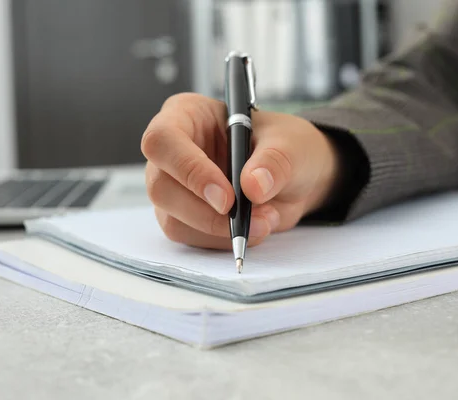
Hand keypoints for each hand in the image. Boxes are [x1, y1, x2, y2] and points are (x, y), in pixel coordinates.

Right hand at [141, 93, 339, 249]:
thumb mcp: (290, 143)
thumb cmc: (284, 147)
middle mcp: (172, 151)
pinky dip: (222, 241)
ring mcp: (173, 187)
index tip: (226, 197)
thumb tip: (253, 185)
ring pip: (173, 219)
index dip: (189, 170)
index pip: (163, 140)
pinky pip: (190, 238)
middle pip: (161, 186)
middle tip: (248, 218)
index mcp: (186, 115)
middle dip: (205, 211)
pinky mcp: (183, 217)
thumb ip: (274, 161)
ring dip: (220, 230)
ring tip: (264, 220)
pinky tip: (252, 227)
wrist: (296, 178)